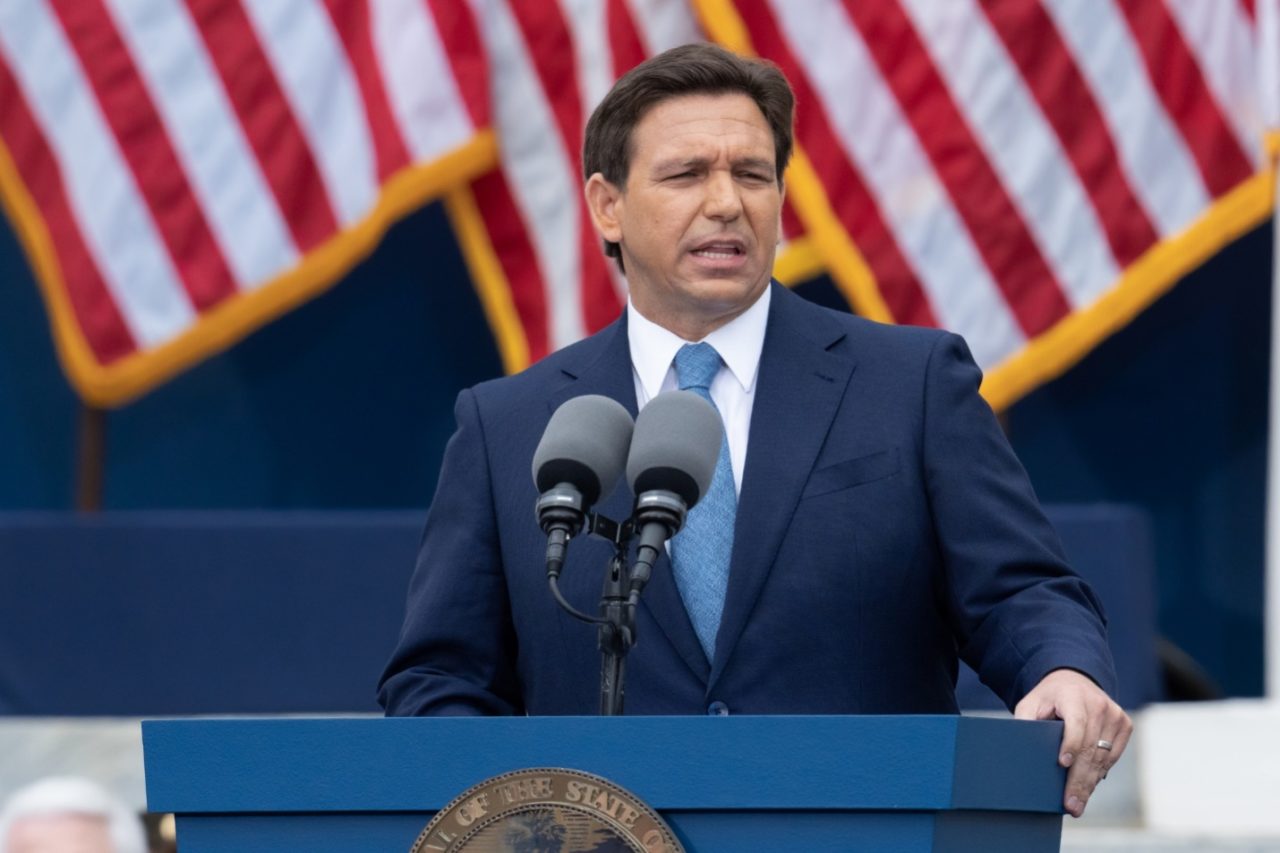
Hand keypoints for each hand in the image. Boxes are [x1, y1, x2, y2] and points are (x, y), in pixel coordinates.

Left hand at [1013, 668, 1131, 817]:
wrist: (1074, 681)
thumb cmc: (1048, 698)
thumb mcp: (1030, 703)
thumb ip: (1026, 722)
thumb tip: (1022, 751)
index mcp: (1073, 696)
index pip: (1075, 724)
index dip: (1070, 745)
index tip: (1062, 764)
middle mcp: (1099, 704)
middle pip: (1090, 747)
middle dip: (1079, 779)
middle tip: (1070, 804)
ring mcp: (1115, 715)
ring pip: (1102, 756)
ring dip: (1090, 783)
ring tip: (1078, 804)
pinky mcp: (1125, 725)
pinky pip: (1112, 756)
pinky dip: (1099, 773)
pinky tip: (1088, 788)